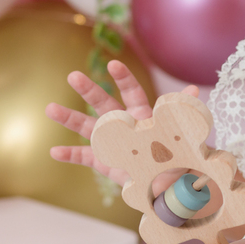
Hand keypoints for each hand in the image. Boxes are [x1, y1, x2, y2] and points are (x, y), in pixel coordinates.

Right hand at [45, 60, 197, 185]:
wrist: (168, 179)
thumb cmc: (176, 153)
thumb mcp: (182, 132)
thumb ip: (183, 111)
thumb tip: (194, 89)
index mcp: (143, 115)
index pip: (133, 92)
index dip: (124, 79)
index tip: (113, 64)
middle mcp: (123, 123)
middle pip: (104, 104)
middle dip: (89, 90)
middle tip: (72, 76)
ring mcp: (110, 141)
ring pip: (87, 127)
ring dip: (69, 118)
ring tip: (50, 108)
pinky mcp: (103, 160)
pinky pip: (84, 157)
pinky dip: (70, 155)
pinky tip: (54, 152)